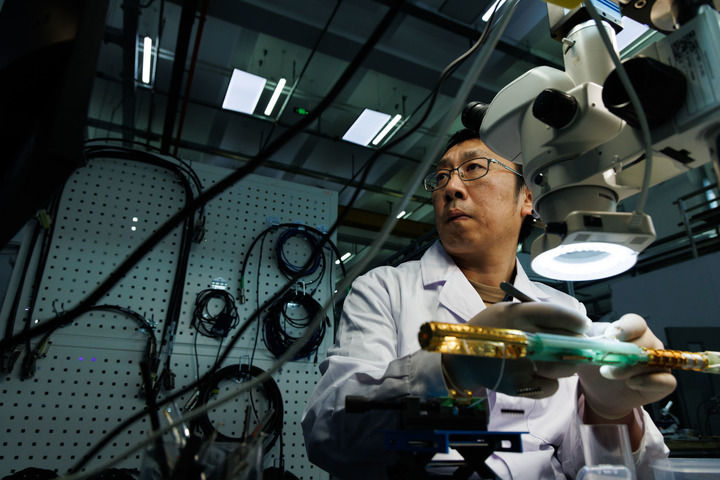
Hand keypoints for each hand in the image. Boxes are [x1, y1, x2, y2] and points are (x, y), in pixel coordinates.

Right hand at [442, 302, 590, 397]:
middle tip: (574, 343)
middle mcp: (522, 339)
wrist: (462, 358)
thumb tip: (576, 322)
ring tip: (554, 359)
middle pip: (569, 343)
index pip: (562, 316)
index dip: (578, 322)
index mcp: (519, 316)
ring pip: (566, 367)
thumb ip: (538, 313)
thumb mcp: (508, 311)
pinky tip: (538, 373)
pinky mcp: (520, 387)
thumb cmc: (489, 330)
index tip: (583, 325)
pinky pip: (552, 387)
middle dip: (577, 343)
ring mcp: (521, 366)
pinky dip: (550, 381)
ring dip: (566, 363)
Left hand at [578, 314, 676, 419]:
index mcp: (629, 330)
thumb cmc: (593, 364)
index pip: (636, 323)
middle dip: (625, 353)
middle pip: (646, 341)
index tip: (612, 336)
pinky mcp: (664, 381)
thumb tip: (580, 332)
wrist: (599, 390)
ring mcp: (658, 362)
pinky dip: (650, 382)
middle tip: (604, 364)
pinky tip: (631, 383)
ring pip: (655, 361)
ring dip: (631, 369)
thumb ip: (585, 337)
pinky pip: (668, 381)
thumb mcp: (585, 348)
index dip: (627, 328)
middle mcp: (648, 342)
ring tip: (609, 374)